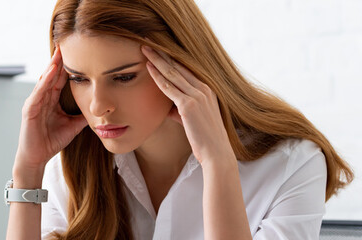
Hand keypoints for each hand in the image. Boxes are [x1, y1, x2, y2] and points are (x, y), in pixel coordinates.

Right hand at [15, 45, 88, 171]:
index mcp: (52, 100)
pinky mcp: (29, 110)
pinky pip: (38, 93)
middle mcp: (42, 98)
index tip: (77, 52)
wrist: (37, 158)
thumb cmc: (50, 141)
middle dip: (59, 60)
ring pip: (45, 80)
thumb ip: (82, 116)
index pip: (60, 78)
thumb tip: (98, 110)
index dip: (68, 66)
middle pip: (52, 75)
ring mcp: (35, 103)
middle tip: (67, 43)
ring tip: (60, 52)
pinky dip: (44, 81)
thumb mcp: (72, 126)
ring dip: (52, 66)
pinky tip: (50, 71)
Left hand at [141, 44, 235, 163]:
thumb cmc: (204, 139)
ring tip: (144, 48)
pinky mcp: (189, 106)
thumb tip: (166, 108)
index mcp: (207, 89)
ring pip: (173, 73)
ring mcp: (197, 96)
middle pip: (178, 66)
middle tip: (148, 42)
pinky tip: (148, 68)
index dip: (170, 58)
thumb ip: (179, 109)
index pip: (185, 68)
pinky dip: (158, 77)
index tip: (158, 49)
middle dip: (162, 53)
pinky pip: (170, 88)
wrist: (216, 153)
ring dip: (157, 59)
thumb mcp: (192, 119)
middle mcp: (204, 88)